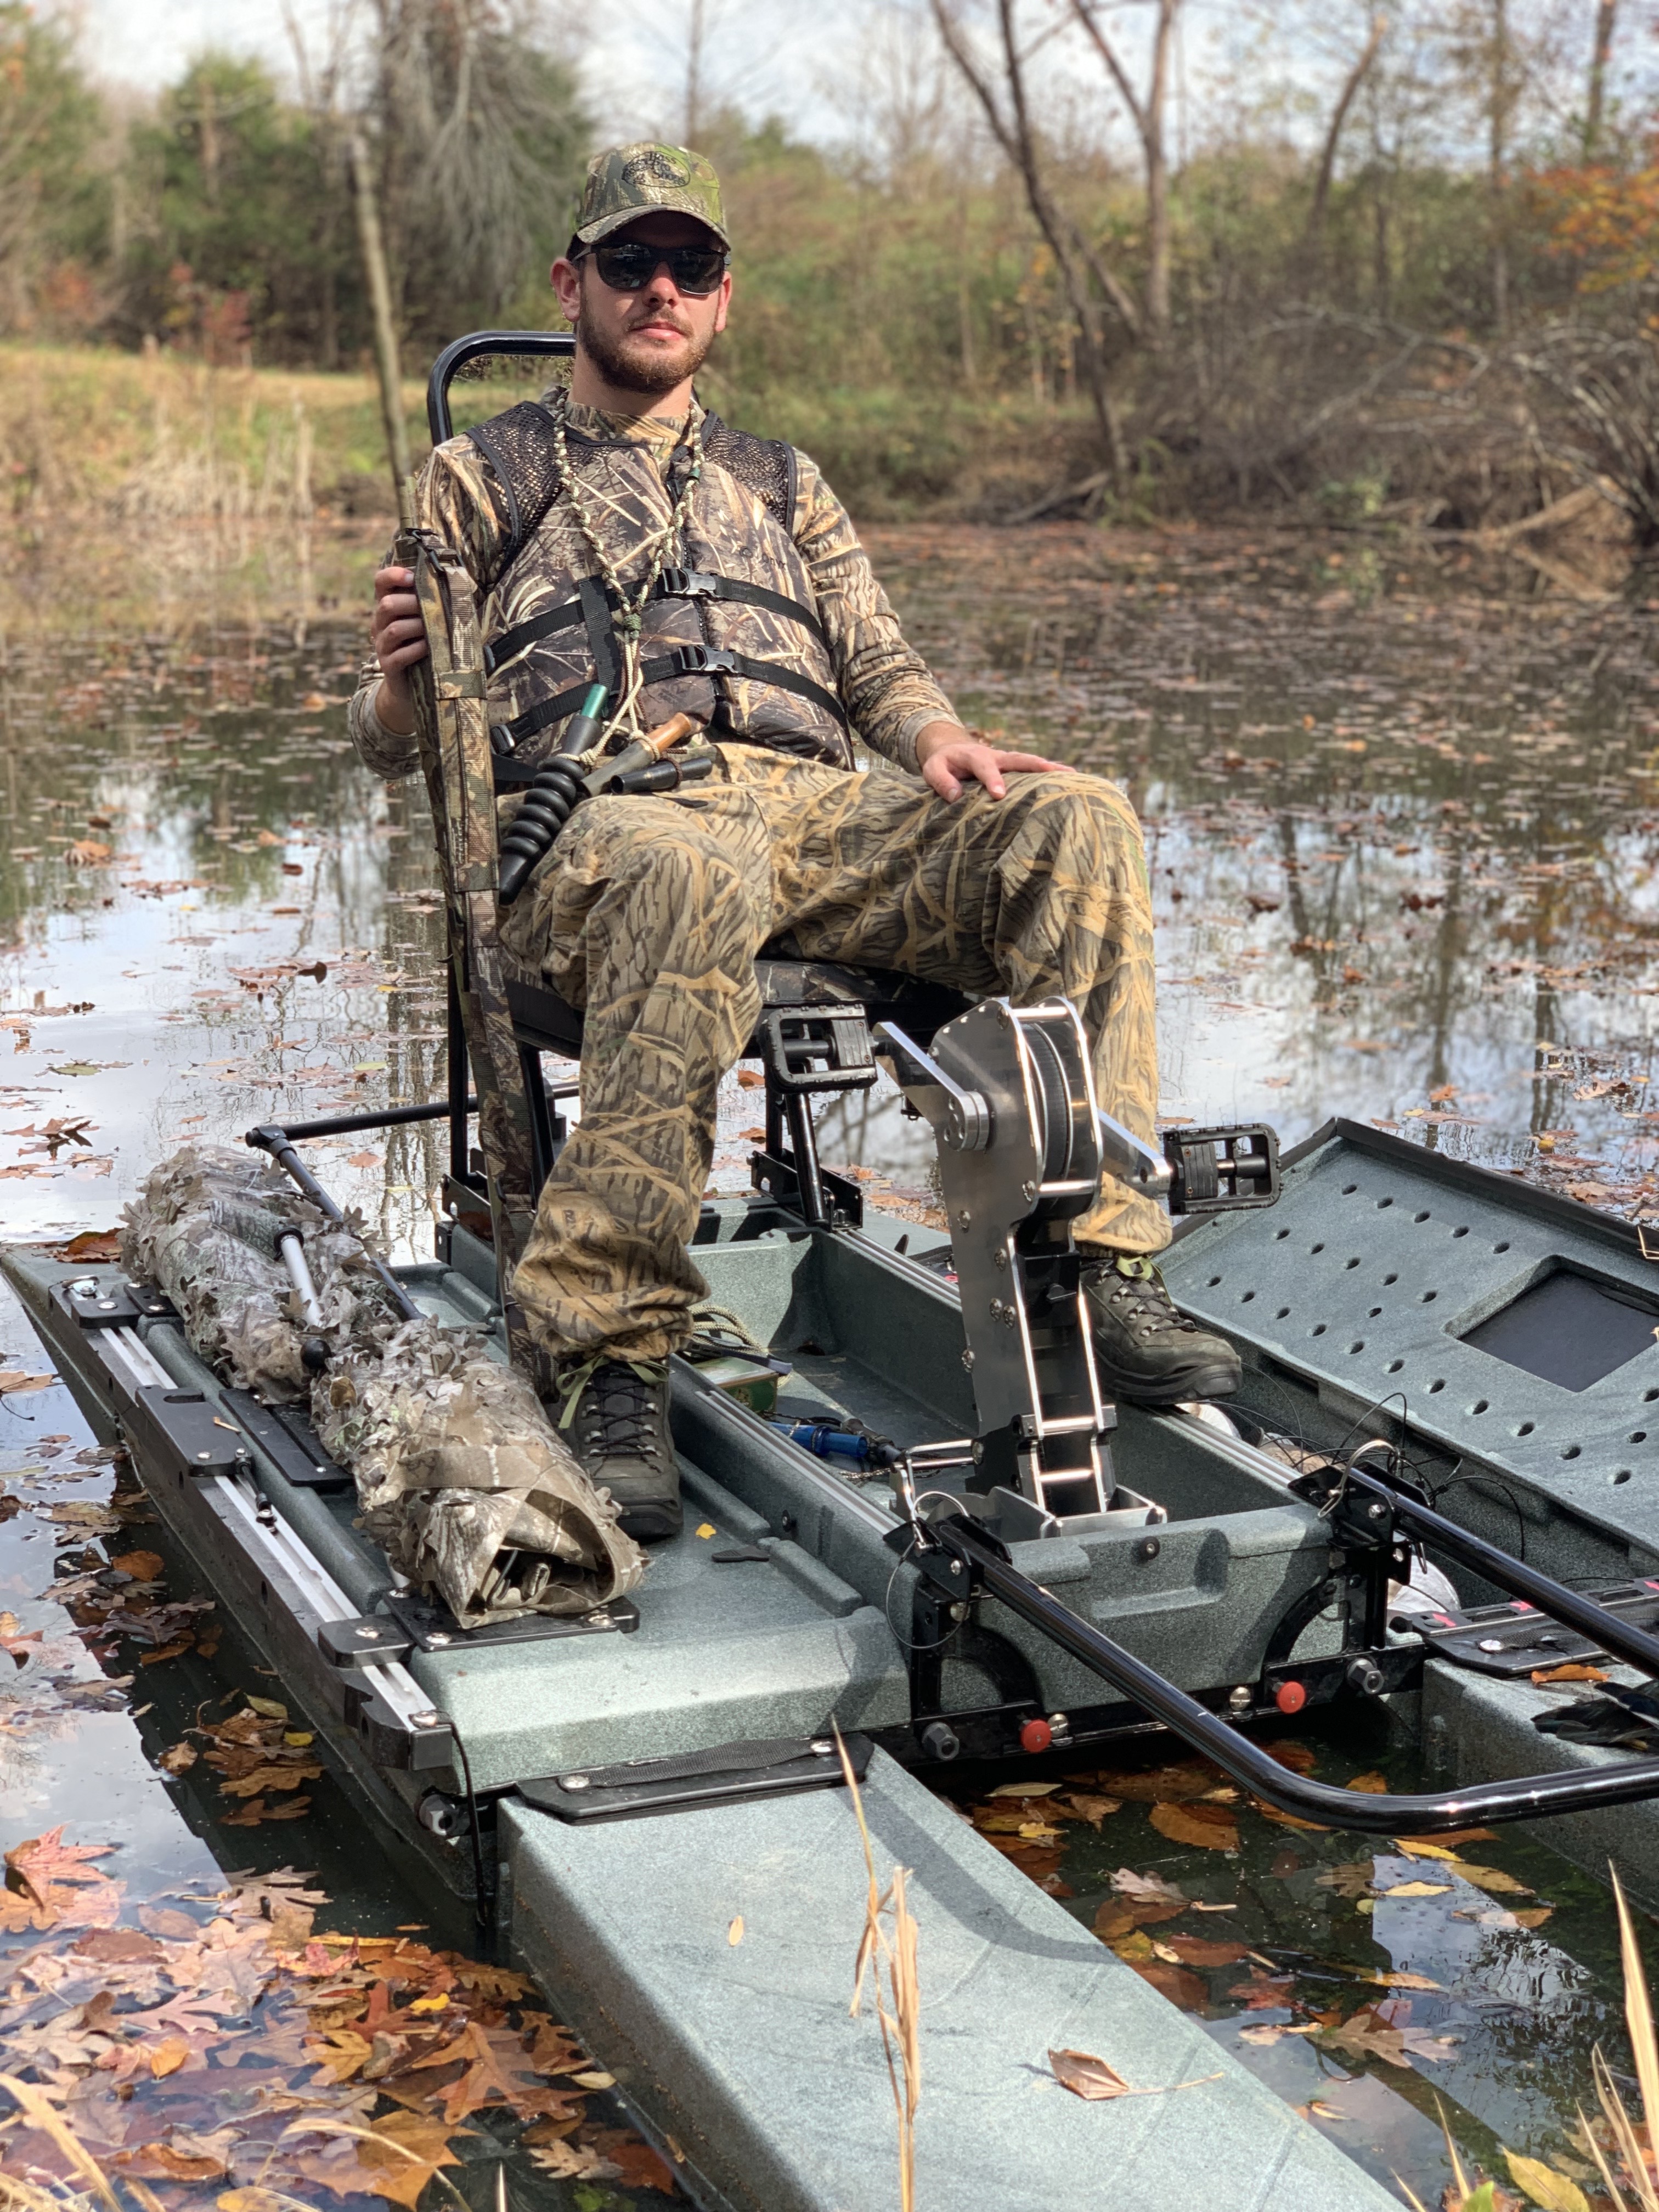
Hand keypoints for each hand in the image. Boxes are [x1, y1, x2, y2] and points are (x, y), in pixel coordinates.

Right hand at [370, 565, 426, 735]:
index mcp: (388, 607)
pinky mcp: (388, 666)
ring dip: (418, 626)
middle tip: (434, 607)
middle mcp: (380, 624)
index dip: (393, 575)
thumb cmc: (426, 647)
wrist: (412, 688)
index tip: (412, 577)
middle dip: (412, 603)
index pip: (380, 581)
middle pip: (387, 604)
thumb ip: (435, 603)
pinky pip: (399, 655)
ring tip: (435, 628)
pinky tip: (430, 648)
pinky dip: (417, 649)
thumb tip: (463, 583)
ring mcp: (382, 646)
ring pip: (394, 628)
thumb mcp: (427, 622)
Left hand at [915, 720, 1064, 801]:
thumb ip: (941, 782)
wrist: (951, 750)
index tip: (1000, 796)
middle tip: (1057, 774)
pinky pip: (1032, 769)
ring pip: (1030, 762)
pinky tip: (1068, 782)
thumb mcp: (932, 770)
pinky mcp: (1013, 768)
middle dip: (1037, 766)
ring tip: (1073, 776)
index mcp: (975, 756)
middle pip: (1019, 759)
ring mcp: (1007, 761)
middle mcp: (996, 756)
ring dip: (1051, 768)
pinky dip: (1049, 773)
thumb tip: (955, 797)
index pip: (986, 768)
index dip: (993, 780)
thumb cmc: (941, 763)